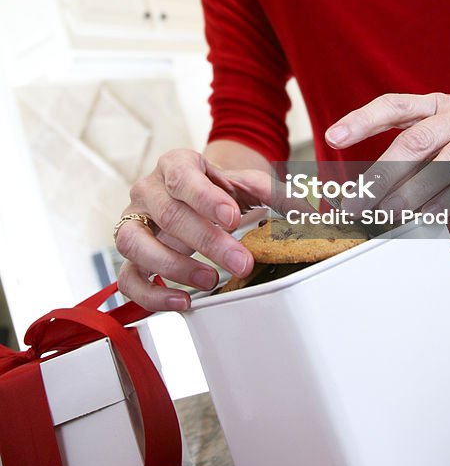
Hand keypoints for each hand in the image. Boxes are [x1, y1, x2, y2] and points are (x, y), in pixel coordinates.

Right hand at [116, 149, 266, 310]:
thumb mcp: (247, 184)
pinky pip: (128, 278)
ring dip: (175, 266)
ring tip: (211, 280)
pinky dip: (151, 294)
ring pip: (136, 243)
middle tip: (241, 262)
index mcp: (175, 165)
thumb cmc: (218, 190)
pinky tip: (182, 301)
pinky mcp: (130, 256)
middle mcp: (148, 191)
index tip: (232, 218)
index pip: (182, 176)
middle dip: (208, 241)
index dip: (206, 198)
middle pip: (169, 214)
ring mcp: (134, 223)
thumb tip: (305, 211)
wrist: (197, 196)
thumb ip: (274, 193)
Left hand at [324, 92, 449, 216]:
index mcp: (436, 103)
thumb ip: (412, 153)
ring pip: (447, 161)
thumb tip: (368, 192)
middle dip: (383, 174)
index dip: (362, 119)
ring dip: (415, 192)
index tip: (333, 137)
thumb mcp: (444, 131)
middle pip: (417, 139)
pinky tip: (429, 218)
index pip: (394, 105)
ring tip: (389, 216)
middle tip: (358, 204)